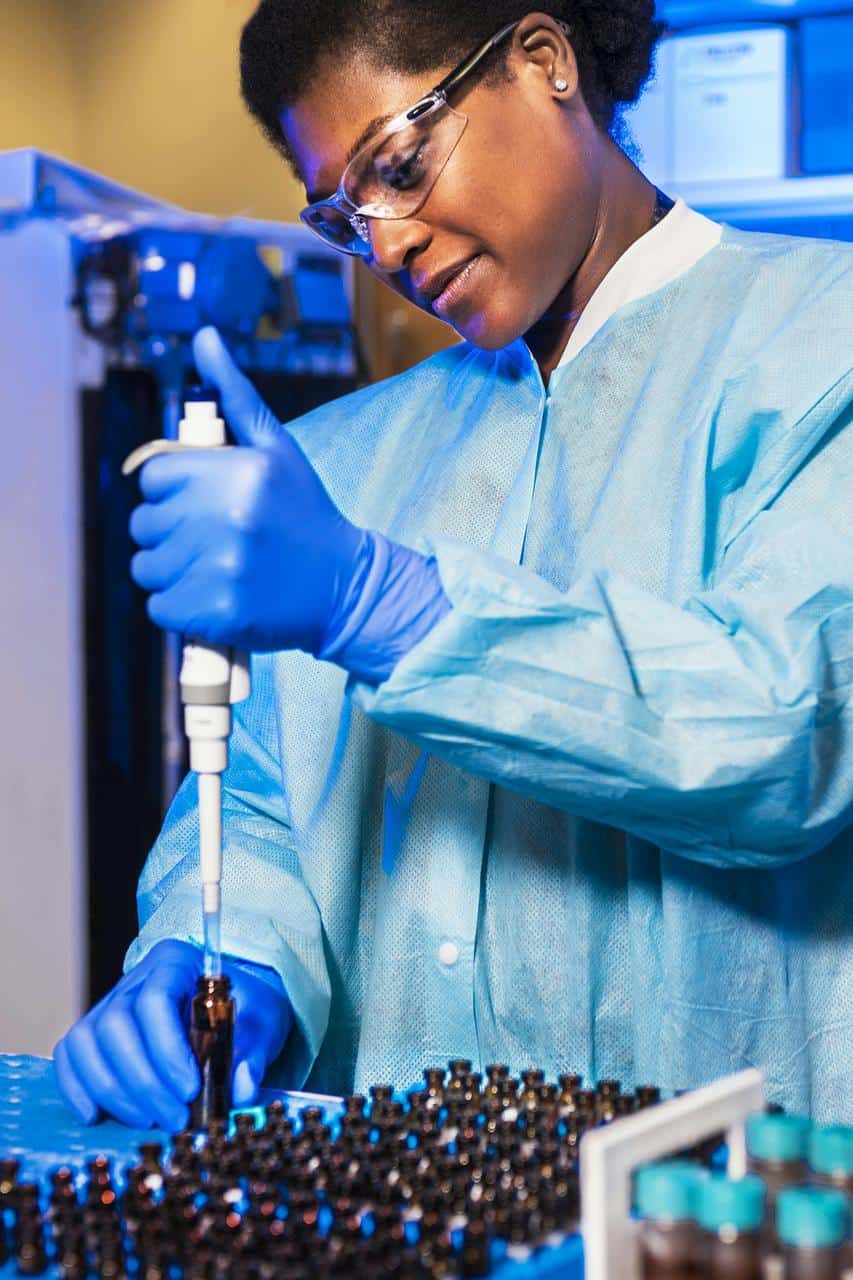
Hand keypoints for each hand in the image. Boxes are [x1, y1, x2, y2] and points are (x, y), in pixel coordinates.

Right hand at [54, 939, 292, 1129]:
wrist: (235, 1005)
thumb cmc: (247, 1008)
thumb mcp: (264, 1021)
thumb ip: (255, 1053)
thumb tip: (240, 1089)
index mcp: (177, 963)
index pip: (156, 1000)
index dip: (166, 1049)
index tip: (190, 1090)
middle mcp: (136, 979)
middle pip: (115, 1025)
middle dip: (142, 1081)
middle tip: (176, 1119)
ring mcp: (110, 1004)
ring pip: (86, 1042)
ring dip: (113, 1091)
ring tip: (149, 1121)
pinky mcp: (96, 1032)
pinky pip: (70, 1055)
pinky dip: (77, 1087)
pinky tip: (98, 1116)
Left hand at [129, 327, 369, 652]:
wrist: (346, 587)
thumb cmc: (304, 514)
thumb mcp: (276, 449)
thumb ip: (234, 396)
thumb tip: (205, 338)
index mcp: (237, 472)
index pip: (154, 477)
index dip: (172, 492)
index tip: (204, 505)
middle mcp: (228, 517)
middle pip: (144, 523)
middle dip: (170, 533)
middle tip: (214, 541)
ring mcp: (222, 568)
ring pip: (147, 567)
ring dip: (170, 572)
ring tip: (214, 569)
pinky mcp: (217, 612)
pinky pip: (160, 607)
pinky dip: (179, 609)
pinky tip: (214, 596)